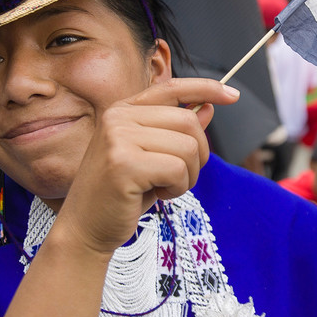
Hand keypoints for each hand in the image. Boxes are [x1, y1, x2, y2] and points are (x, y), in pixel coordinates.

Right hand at [59, 78, 239, 255]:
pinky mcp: (123, 164)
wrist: (85, 229)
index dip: (205, 88)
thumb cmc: (121, 194)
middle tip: (180, 177)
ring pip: (188, 147)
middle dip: (198, 155)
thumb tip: (207, 108)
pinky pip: (178, 170)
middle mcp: (118, 117)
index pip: (172, 87)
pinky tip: (156, 195)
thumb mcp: (153, 158)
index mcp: (123, 110)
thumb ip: (176, 132)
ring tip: (164, 187)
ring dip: (188, 176)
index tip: (232, 95)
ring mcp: (118, 138)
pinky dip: (178, 188)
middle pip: (188, 121)